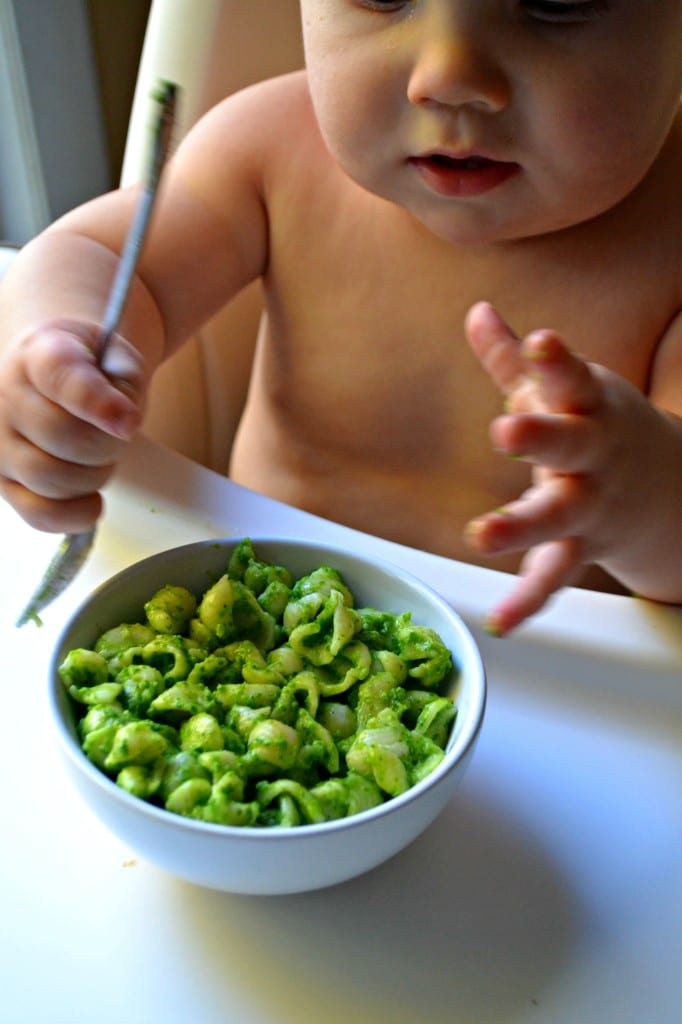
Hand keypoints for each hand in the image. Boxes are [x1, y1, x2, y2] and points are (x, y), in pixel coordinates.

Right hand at [0, 320, 145, 532]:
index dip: (98, 403)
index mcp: (39, 354)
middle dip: (106, 444)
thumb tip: (122, 421)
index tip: (129, 422)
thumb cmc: (93, 372)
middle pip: (63, 436)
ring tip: (97, 457)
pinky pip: (40, 513)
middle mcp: (5, 395)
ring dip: (93, 476)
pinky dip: (75, 514)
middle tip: (114, 436)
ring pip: (52, 478)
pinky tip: (91, 498)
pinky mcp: (3, 482)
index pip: (62, 378)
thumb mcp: (118, 360)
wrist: (59, 377)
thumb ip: (125, 383)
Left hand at [464, 302, 669, 635]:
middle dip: (541, 434)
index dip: (556, 361)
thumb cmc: (595, 428)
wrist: (666, 488)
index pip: (571, 378)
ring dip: (521, 525)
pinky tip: (502, 621)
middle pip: (570, 443)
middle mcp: (593, 455)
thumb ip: (516, 361)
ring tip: (480, 535)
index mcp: (587, 407)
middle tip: (505, 428)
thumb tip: (478, 312)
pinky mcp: (583, 547)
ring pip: (559, 516)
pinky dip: (528, 600)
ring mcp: (591, 505)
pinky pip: (555, 576)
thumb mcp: (566, 391)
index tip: (541, 341)